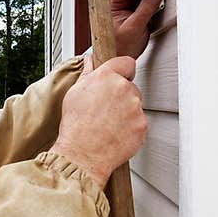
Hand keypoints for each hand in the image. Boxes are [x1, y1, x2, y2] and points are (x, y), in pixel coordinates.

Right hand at [50, 56, 147, 188]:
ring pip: (135, 105)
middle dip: (121, 95)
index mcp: (107, 76)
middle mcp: (124, 88)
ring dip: (126, 112)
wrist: (82, 155)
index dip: (122, 70)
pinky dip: (130, 128)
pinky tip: (114, 134)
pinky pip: (139, 123)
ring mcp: (135, 108)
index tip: (119, 77)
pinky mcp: (142, 125)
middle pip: (130, 86)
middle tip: (105, 110)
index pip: (127, 62)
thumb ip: (87, 73)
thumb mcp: (74, 94)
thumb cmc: (75, 126)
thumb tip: (90, 61)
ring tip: (107, 124)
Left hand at [111, 0, 164, 59]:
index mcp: (110, 2)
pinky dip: (152, 1)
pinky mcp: (133, 9)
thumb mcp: (134, 28)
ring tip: (159, 0)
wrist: (118, 58)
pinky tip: (156, 5)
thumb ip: (146, 9)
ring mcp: (125, 4)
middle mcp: (116, 0)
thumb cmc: (118, 47)